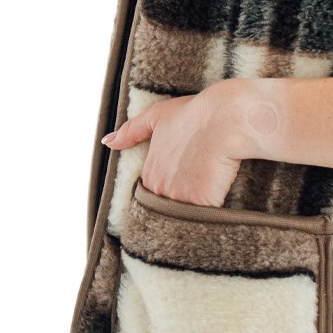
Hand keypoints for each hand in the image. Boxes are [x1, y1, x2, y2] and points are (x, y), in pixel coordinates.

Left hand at [101, 82, 245, 207]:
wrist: (225, 119)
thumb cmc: (195, 114)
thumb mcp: (158, 115)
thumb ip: (131, 131)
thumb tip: (108, 141)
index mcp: (150, 172)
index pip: (154, 192)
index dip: (171, 185)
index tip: (185, 177)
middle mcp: (161, 188)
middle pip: (168, 206)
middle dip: (181, 200)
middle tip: (198, 186)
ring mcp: (181, 198)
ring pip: (185, 215)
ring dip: (194, 209)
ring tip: (208, 194)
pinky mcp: (202, 205)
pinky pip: (204, 218)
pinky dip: (210, 213)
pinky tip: (218, 200)